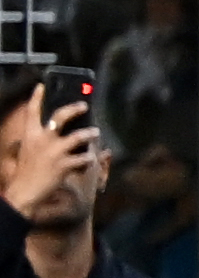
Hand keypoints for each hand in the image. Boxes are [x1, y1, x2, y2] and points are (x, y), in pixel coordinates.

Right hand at [0, 83, 86, 227]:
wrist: (25, 192)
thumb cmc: (27, 172)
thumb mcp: (29, 151)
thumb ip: (40, 140)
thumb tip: (57, 131)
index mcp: (30, 135)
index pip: (32, 111)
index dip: (37, 97)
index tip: (42, 86)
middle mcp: (42, 140)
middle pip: (60, 116)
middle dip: (74, 108)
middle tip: (84, 105)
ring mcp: (54, 152)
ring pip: (79, 136)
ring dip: (90, 134)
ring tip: (95, 132)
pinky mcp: (65, 165)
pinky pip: (84, 158)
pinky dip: (89, 158)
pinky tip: (89, 160)